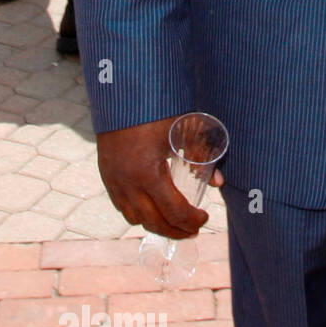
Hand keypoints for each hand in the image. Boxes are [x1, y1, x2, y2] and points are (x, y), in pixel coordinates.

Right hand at [97, 117, 223, 238]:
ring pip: (134, 218)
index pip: (173, 211)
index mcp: (148, 174)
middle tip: (193, 230)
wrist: (123, 96)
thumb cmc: (157, 110)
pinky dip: (138, 214)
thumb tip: (219, 183)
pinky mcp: (106, 176)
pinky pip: (121, 206)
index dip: (191, 220)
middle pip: (153, 222)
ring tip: (174, 224)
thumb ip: (201, 157)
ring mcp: (113, 182)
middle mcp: (127, 184)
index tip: (204, 218)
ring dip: (155, 225)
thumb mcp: (183, 131)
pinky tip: (151, 210)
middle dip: (175, 231)